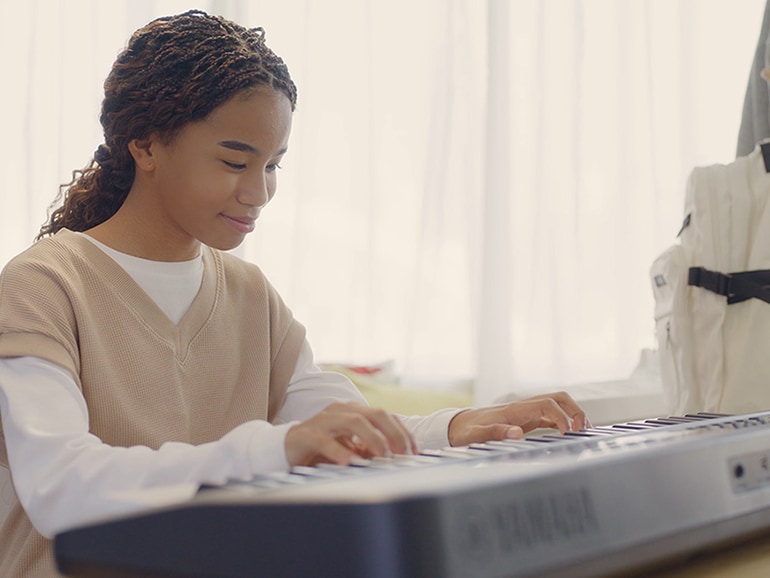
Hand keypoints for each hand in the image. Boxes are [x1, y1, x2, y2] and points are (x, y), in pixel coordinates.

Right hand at [285, 402, 417, 466]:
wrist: (283, 449)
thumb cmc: (320, 449)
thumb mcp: (350, 449)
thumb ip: (369, 450)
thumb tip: (394, 458)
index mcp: (353, 411)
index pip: (386, 416)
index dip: (403, 433)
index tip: (414, 452)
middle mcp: (341, 411)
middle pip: (375, 414)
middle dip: (393, 433)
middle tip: (403, 454)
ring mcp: (323, 421)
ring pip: (354, 422)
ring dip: (373, 440)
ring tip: (383, 458)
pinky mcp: (307, 434)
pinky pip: (326, 440)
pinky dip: (340, 452)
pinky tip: (350, 463)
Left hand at [447, 391, 590, 446]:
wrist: (458, 426)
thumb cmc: (466, 430)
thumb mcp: (475, 435)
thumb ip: (494, 433)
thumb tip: (516, 433)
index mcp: (515, 409)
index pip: (547, 404)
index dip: (562, 416)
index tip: (567, 432)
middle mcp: (524, 407)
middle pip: (559, 398)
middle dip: (575, 411)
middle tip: (583, 430)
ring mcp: (528, 412)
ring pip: (558, 405)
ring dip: (573, 415)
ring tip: (583, 433)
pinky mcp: (528, 420)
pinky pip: (552, 416)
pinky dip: (565, 423)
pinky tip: (571, 434)